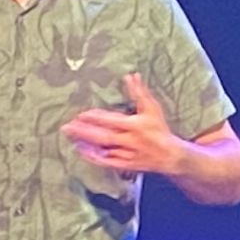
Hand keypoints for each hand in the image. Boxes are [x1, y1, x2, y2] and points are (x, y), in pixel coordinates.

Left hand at [62, 71, 196, 179]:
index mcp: (135, 126)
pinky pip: (107, 162)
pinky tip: (82, 150)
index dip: (97, 118)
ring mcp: (127, 154)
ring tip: (70, 137)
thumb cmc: (159, 129)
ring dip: (86, 144)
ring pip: (103, 150)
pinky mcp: (126, 165)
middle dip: (84, 132)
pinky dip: (94, 157)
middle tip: (67, 127)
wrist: (171, 156)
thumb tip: (131, 75)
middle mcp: (130, 141)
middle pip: (103, 137)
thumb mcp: (152, 108)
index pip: (112, 121)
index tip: (82, 114)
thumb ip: (140, 92)